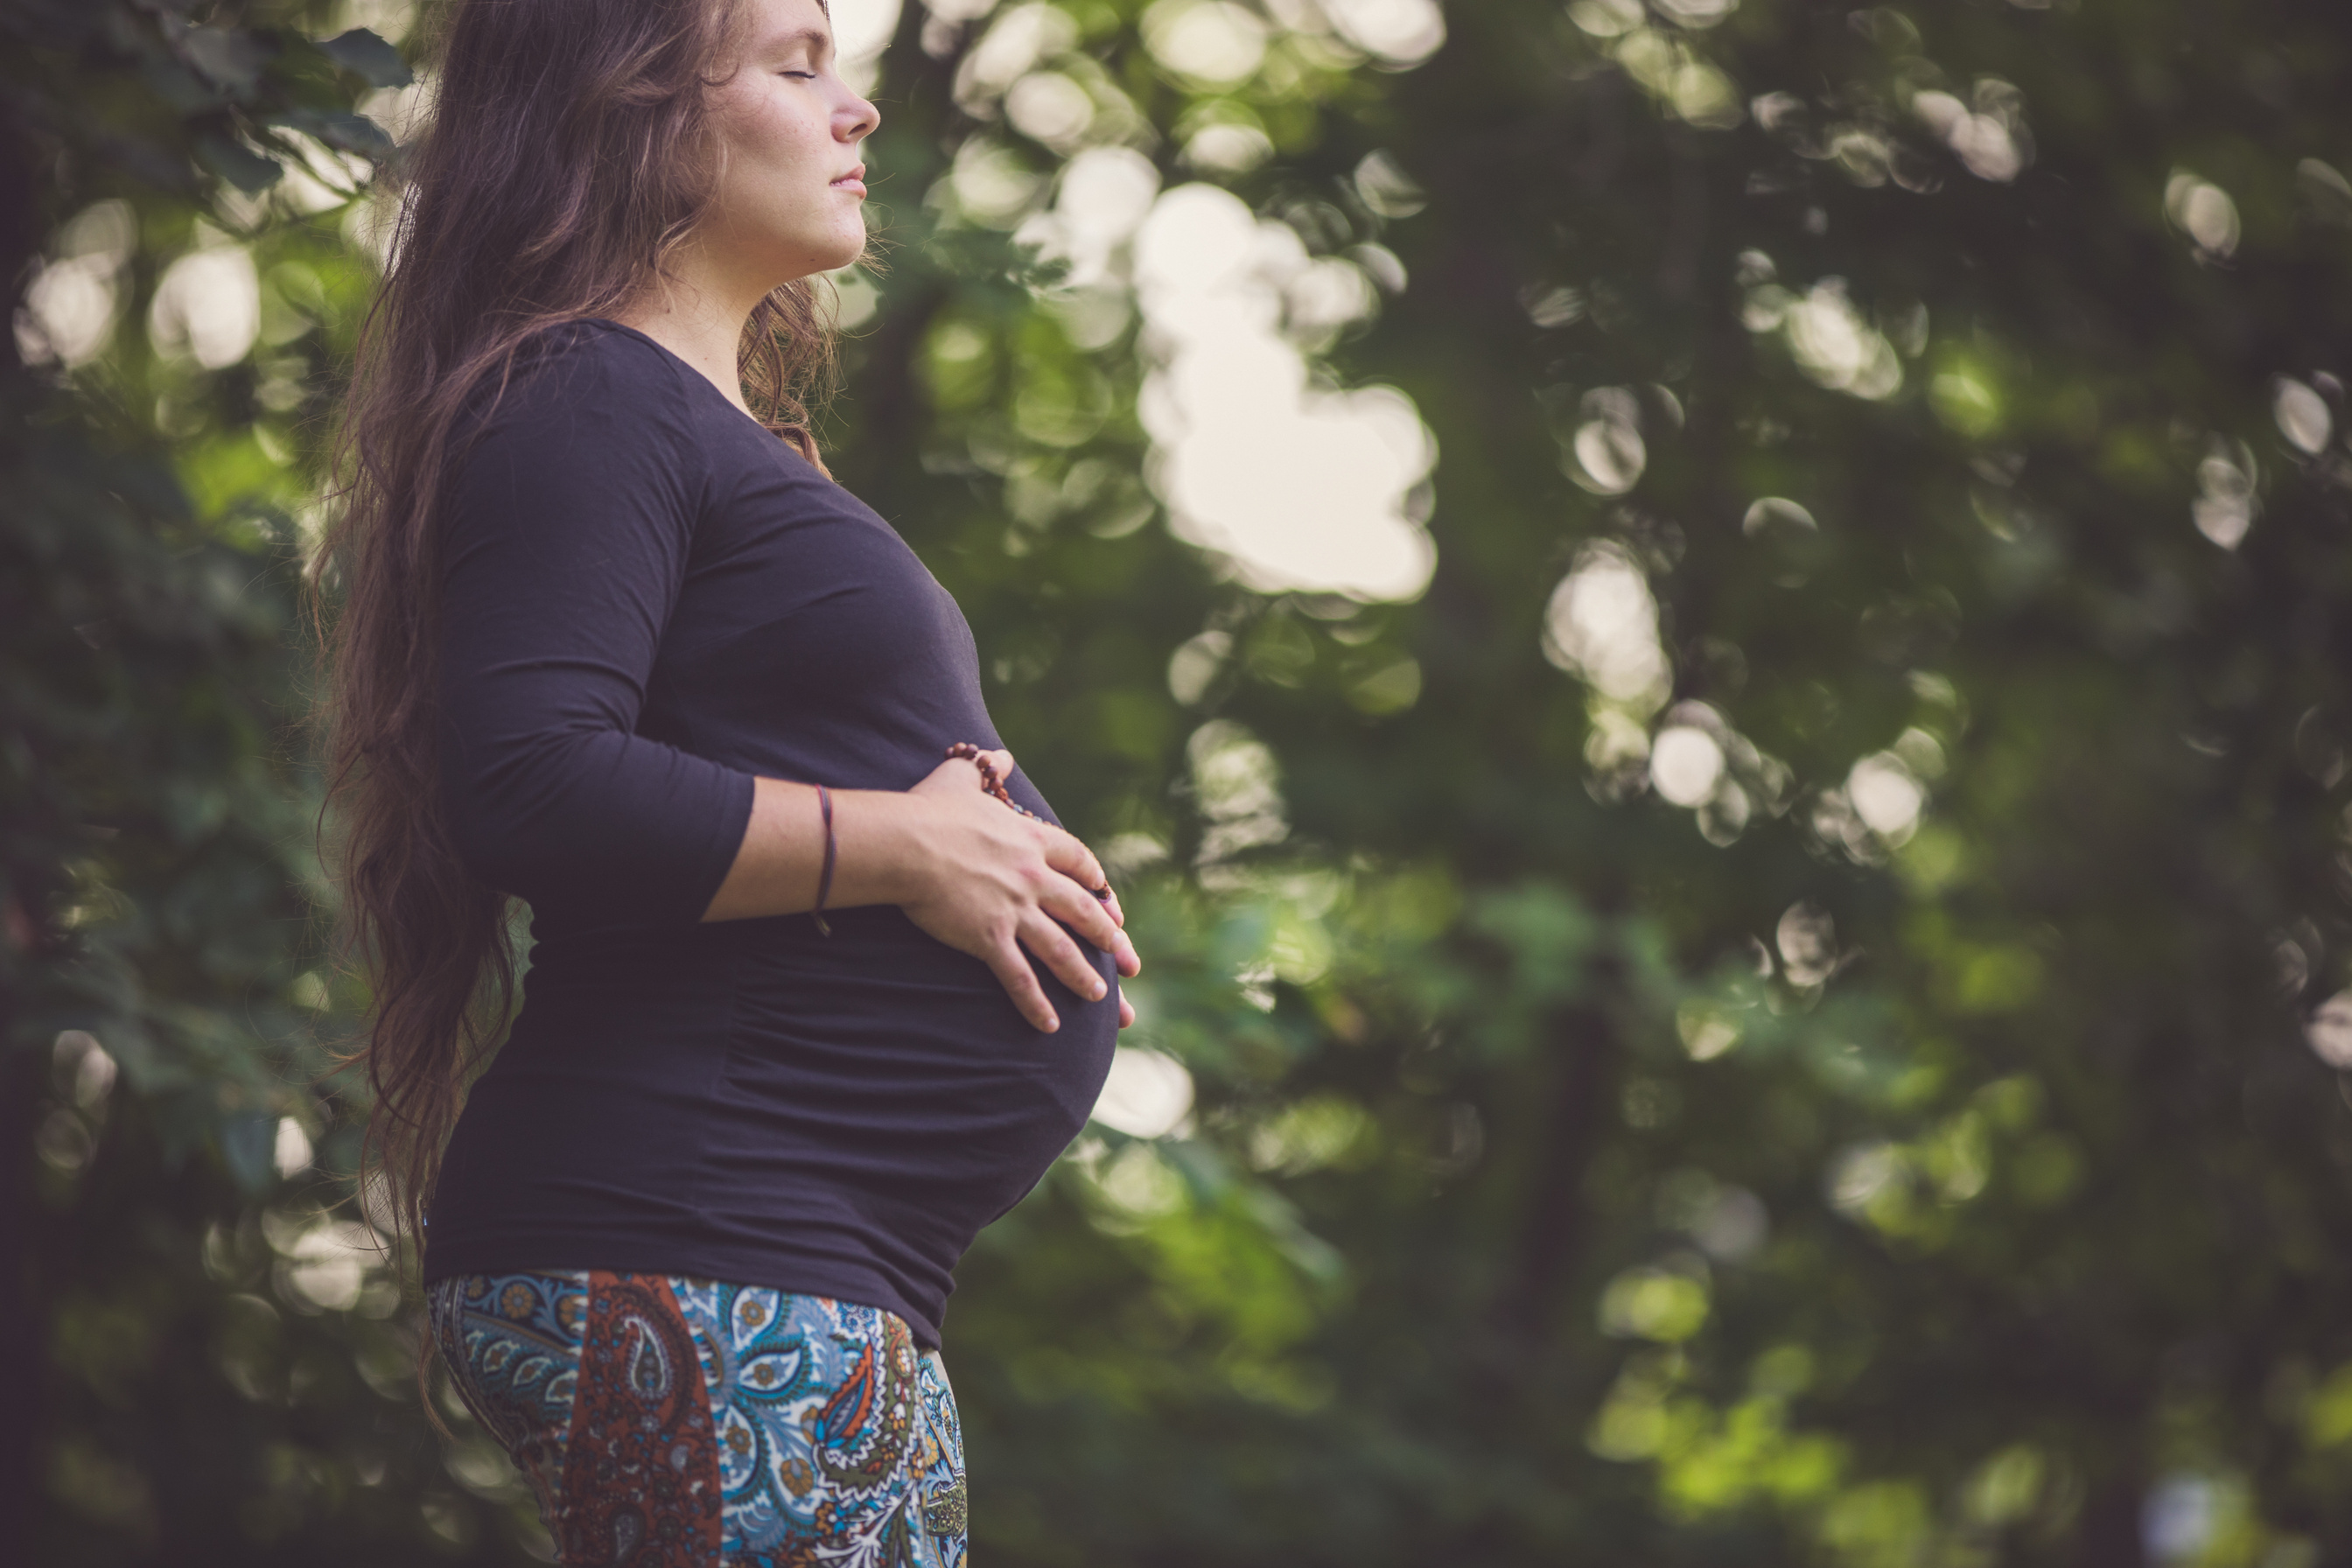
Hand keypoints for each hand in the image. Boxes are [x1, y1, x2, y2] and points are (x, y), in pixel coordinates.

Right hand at [899, 749, 1141, 1031]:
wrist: (905, 842)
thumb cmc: (927, 810)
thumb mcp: (961, 778)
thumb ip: (987, 766)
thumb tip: (1001, 754)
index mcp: (1031, 840)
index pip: (1078, 862)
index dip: (1096, 883)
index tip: (1110, 900)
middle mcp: (1033, 877)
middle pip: (1084, 911)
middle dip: (1109, 939)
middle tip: (1129, 963)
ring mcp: (1015, 909)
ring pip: (1061, 949)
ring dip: (1083, 977)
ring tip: (1100, 1000)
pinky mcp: (989, 937)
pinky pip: (1020, 978)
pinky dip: (1036, 1004)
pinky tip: (1050, 1026)